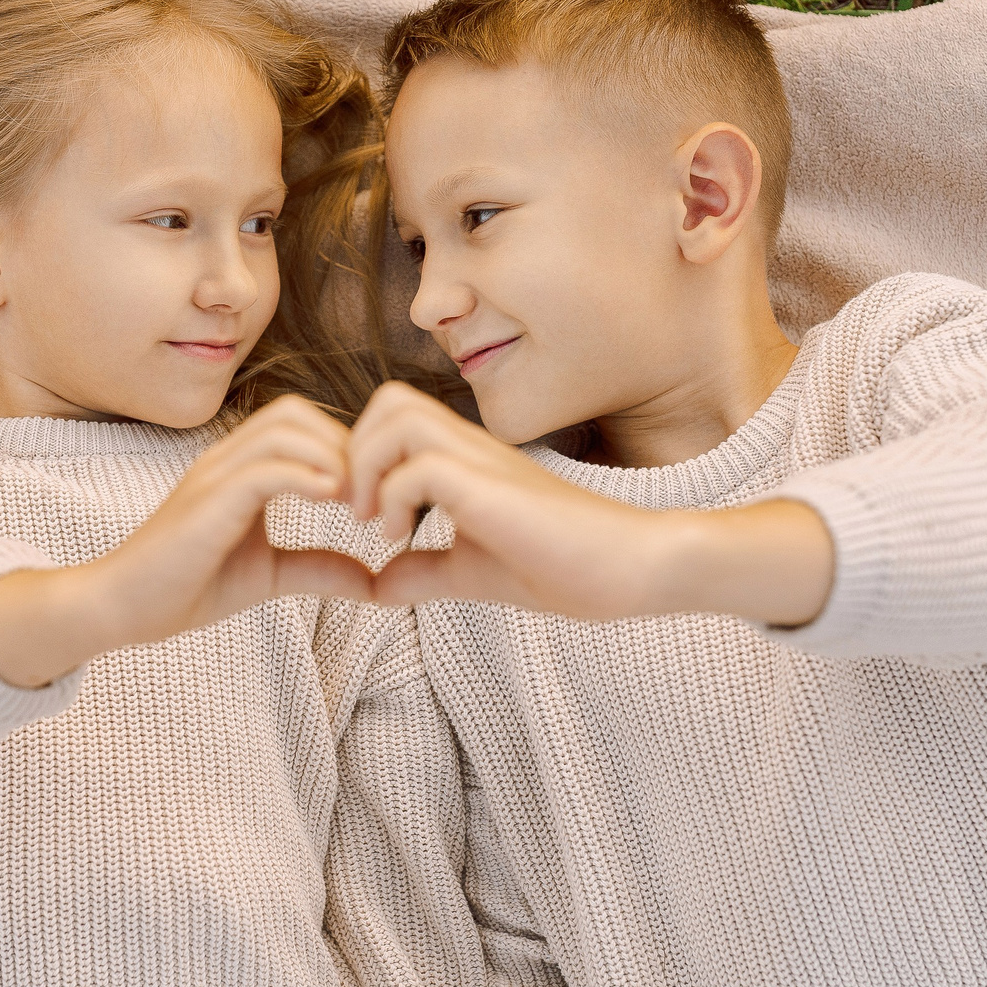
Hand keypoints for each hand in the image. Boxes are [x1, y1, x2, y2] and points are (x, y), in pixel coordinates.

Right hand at [0, 396, 374, 686]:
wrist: (120, 609)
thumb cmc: (184, 588)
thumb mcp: (268, 575)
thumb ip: (318, 568)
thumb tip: (374, 582)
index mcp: (238, 468)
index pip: (299, 423)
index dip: (343, 449)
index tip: (371, 494)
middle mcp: (224, 460)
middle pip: (296, 413)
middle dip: (343, 445)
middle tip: (369, 497)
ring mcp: (212, 475)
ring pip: (283, 430)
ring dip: (331, 459)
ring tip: (355, 504)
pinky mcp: (206, 502)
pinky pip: (264, 470)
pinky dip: (305, 478)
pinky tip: (332, 503)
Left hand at [346, 382, 835, 625]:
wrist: (631, 571)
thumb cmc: (565, 568)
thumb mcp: (473, 572)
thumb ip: (424, 572)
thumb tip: (374, 587)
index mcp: (466, 459)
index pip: (393, 416)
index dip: (362, 457)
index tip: (367, 519)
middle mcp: (471, 447)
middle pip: (389, 399)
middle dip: (355, 452)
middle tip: (363, 513)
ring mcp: (483, 461)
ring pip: (397, 415)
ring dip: (370, 467)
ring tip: (380, 523)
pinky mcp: (492, 486)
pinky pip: (420, 465)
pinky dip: (395, 497)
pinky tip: (404, 538)